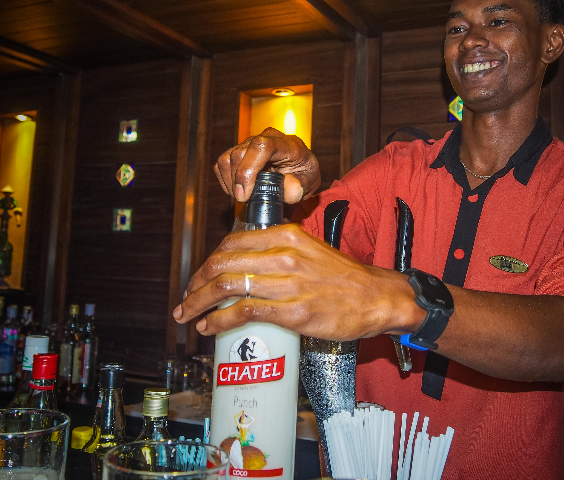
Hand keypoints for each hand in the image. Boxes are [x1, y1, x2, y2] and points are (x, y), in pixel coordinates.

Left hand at [172, 224, 423, 339]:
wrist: (377, 298)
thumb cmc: (343, 278)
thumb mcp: (309, 250)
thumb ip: (278, 253)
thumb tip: (243, 267)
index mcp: (286, 236)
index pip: (230, 243)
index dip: (206, 263)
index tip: (198, 279)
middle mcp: (284, 255)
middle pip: (221, 264)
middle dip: (195, 284)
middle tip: (186, 300)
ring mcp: (289, 284)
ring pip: (227, 287)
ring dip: (198, 304)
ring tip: (188, 316)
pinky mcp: (294, 312)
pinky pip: (244, 313)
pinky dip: (219, 321)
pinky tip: (209, 328)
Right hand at [215, 128, 320, 203]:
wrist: (298, 170)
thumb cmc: (303, 175)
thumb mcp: (310, 183)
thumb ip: (300, 187)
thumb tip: (289, 189)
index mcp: (286, 144)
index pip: (261, 146)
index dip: (249, 169)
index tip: (245, 194)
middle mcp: (265, 137)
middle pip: (240, 154)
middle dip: (238, 182)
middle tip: (246, 200)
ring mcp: (249, 142)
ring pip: (227, 158)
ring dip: (230, 182)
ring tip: (244, 196)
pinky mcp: (238, 150)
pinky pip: (221, 164)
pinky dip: (225, 180)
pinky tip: (239, 190)